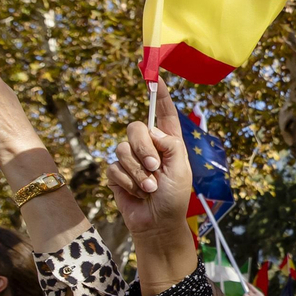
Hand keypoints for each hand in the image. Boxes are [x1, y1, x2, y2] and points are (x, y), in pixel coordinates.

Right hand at [105, 79, 191, 240]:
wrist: (158, 223)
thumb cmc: (175, 197)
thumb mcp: (181, 167)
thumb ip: (169, 144)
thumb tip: (150, 131)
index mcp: (168, 140)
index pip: (163, 110)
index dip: (158, 91)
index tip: (150, 71)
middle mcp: (148, 145)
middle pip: (136, 128)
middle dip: (144, 150)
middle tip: (155, 168)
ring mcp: (131, 159)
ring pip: (122, 149)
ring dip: (138, 172)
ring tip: (150, 188)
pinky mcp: (117, 173)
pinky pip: (114, 167)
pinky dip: (128, 183)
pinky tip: (137, 193)